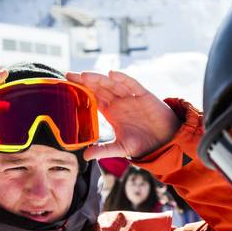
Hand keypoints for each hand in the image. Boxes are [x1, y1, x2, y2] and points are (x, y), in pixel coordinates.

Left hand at [66, 70, 180, 159]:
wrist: (164, 142)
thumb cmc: (142, 143)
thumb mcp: (120, 148)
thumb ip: (104, 150)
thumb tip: (85, 156)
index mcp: (110, 111)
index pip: (92, 97)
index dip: (81, 90)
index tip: (66, 85)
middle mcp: (118, 101)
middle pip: (99, 87)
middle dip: (85, 81)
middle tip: (69, 75)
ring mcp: (130, 97)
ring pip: (112, 84)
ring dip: (99, 78)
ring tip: (84, 75)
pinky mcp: (144, 95)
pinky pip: (132, 84)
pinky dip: (123, 78)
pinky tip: (112, 74)